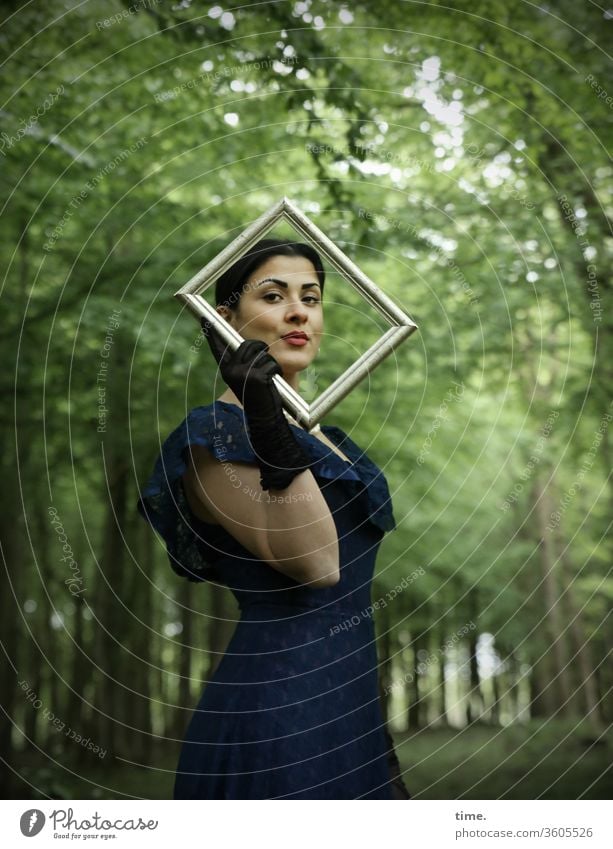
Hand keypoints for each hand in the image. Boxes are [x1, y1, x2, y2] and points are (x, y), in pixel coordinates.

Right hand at [200, 318, 310, 490]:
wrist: (264, 420)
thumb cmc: (259, 397)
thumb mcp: (246, 378)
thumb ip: (243, 363)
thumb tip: (247, 346)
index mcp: (226, 370)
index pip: (217, 346)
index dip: (211, 331)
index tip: (205, 318)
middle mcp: (229, 370)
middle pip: (249, 344)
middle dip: (261, 350)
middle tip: (265, 367)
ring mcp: (242, 374)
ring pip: (263, 352)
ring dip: (271, 364)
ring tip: (267, 379)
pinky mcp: (256, 377)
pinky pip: (272, 364)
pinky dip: (277, 372)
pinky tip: (272, 385)